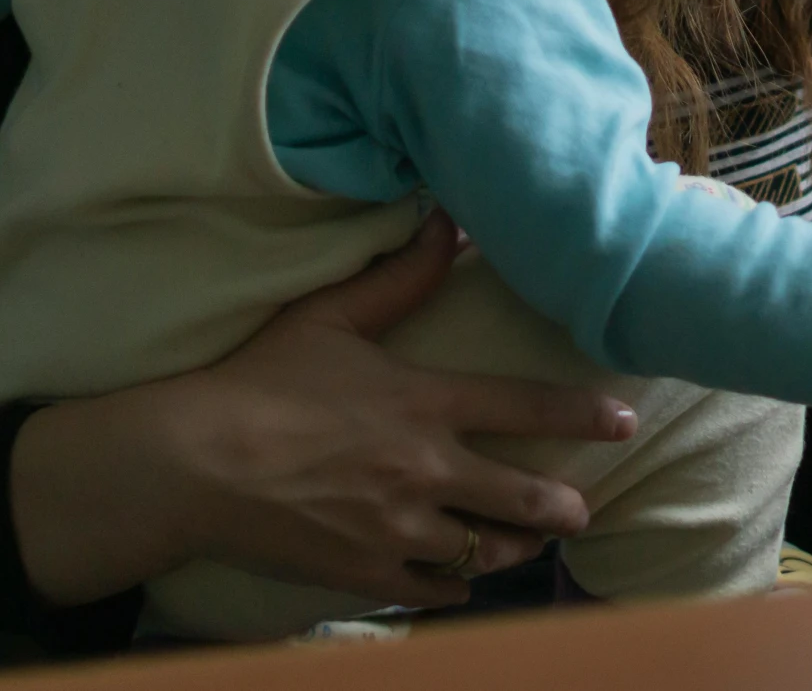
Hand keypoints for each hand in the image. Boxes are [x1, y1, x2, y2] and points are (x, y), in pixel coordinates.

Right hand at [10, 212, 637, 609]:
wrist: (188, 465)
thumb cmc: (256, 382)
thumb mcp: (328, 316)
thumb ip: (399, 276)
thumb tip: (448, 221)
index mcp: (425, 403)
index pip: (526, 406)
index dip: (583, 414)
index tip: (623, 421)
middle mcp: (426, 470)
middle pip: (527, 498)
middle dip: (565, 507)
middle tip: (580, 509)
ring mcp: (400, 527)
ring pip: (489, 550)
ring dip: (515, 547)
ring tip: (529, 542)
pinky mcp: (367, 571)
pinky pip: (437, 589)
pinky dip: (455, 585)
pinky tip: (460, 577)